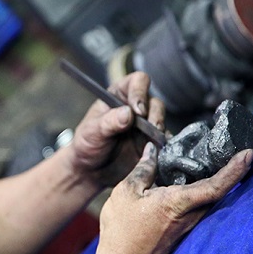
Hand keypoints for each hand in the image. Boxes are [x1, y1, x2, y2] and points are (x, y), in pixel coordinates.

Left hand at [69, 71, 165, 186]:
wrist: (91, 171)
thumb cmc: (87, 145)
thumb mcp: (92, 132)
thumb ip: (108, 122)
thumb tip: (127, 113)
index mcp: (117, 96)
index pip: (136, 82)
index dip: (140, 92)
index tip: (138, 110)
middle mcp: (134, 108)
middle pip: (154, 102)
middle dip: (155, 114)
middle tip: (151, 127)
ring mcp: (145, 126)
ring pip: (162, 120)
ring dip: (160, 129)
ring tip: (153, 140)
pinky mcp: (152, 143)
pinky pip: (165, 141)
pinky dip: (164, 145)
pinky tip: (156, 151)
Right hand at [85, 142, 252, 253]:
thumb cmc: (121, 229)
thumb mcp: (125, 192)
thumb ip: (143, 169)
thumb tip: (152, 150)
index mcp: (177, 203)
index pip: (216, 186)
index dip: (234, 170)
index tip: (247, 154)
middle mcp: (189, 215)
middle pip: (218, 191)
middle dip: (229, 171)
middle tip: (232, 149)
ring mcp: (187, 225)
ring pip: (208, 200)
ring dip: (215, 181)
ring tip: (213, 159)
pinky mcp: (181, 230)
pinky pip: (197, 206)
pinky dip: (200, 190)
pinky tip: (190, 180)